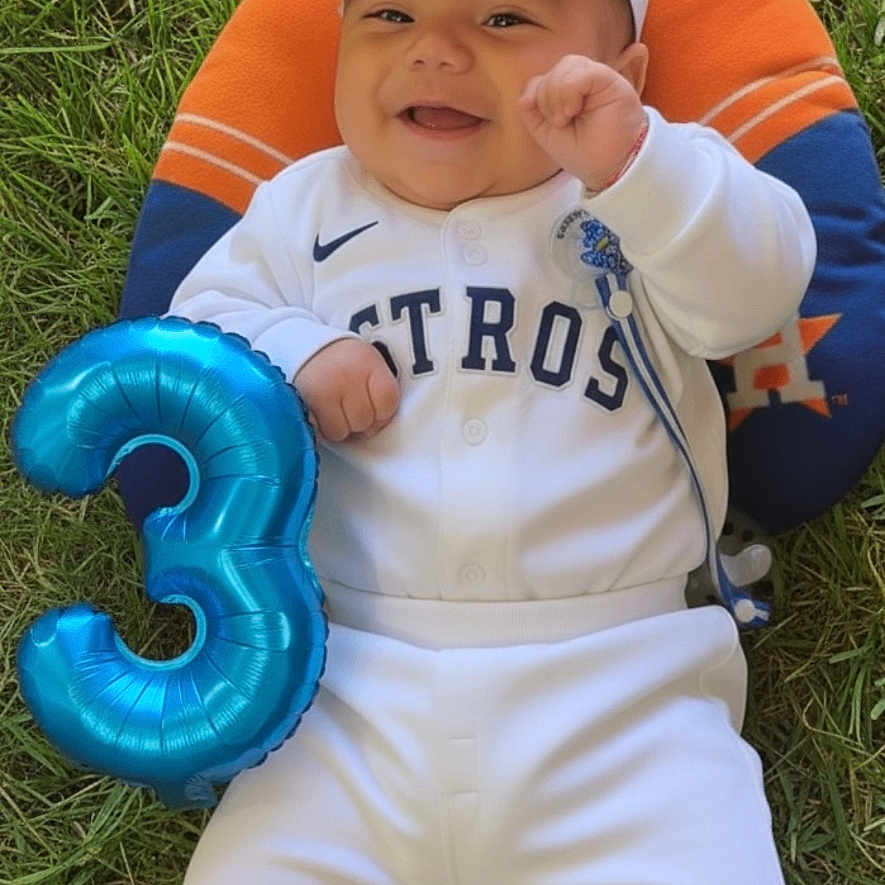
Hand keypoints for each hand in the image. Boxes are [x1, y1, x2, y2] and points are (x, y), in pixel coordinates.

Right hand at [294, 338, 399, 441]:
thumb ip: (379, 393)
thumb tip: (378, 427)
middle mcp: (348, 374)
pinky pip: (323, 432)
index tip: (375, 410)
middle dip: (359, 421)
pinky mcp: (309, 401)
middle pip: (365, 420)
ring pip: (343, 431)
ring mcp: (327, 388)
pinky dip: (323, 429)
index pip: (388, 401)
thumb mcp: (367, 365)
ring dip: (340, 427)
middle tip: (350, 408)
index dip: (383, 413)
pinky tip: (322, 415)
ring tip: (335, 410)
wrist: (304, 349)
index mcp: (369, 362)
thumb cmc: (341, 362)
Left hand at [518, 54, 646, 191]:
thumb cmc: (584, 153)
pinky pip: (582, 71)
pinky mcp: (610, 79)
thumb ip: (532, 112)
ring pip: (566, 65)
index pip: (541, 80)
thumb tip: (525, 95)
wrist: (610, 167)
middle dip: (546, 98)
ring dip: (557, 94)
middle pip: (552, 71)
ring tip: (567, 116)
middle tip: (560, 122)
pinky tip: (574, 109)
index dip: (537, 99)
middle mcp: (583, 83)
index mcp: (567, 93)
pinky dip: (570, 90)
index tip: (552, 123)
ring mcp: (597, 79)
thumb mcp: (547, 134)